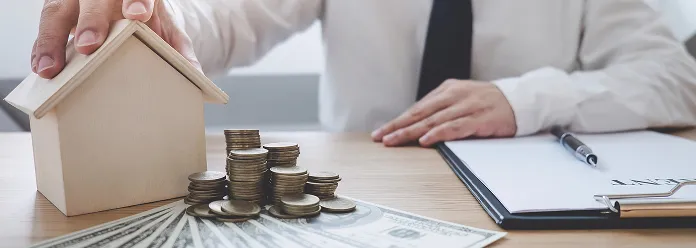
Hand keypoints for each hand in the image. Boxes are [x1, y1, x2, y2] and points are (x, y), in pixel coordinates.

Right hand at [31, 0, 198, 78]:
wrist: (132, 6)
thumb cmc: (149, 18)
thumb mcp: (168, 30)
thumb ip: (180, 49)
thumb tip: (196, 74)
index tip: (138, 15)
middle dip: (92, 20)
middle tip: (90, 45)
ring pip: (59, 10)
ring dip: (53, 39)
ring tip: (51, 68)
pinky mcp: (59, 8)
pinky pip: (47, 24)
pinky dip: (42, 46)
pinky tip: (40, 65)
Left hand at [371, 79, 516, 146]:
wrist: (522, 100)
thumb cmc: (488, 102)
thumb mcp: (462, 99)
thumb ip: (442, 109)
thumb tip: (416, 123)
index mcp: (448, 90)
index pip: (417, 107)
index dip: (398, 120)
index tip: (381, 131)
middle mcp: (455, 96)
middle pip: (420, 112)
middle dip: (398, 126)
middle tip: (380, 136)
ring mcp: (467, 106)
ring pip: (433, 120)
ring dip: (411, 131)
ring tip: (395, 140)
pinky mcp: (480, 119)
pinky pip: (455, 127)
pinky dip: (439, 133)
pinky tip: (426, 139)